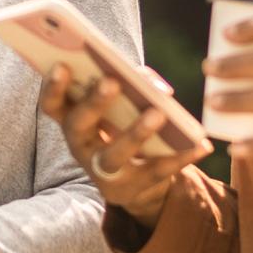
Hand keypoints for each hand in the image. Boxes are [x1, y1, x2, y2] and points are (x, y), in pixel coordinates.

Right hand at [39, 65, 211, 230]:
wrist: (136, 181)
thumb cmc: (123, 126)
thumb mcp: (118, 105)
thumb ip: (129, 83)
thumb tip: (146, 78)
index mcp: (72, 121)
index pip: (52, 105)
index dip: (53, 87)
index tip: (61, 65)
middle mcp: (81, 147)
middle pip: (79, 125)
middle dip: (94, 103)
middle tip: (111, 81)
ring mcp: (105, 171)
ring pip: (115, 154)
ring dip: (135, 132)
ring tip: (158, 112)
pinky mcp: (134, 187)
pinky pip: (159, 170)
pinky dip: (182, 156)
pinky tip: (201, 144)